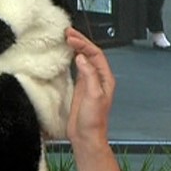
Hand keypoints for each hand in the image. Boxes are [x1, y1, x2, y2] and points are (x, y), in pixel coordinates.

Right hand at [65, 27, 114, 149]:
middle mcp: (98, 78)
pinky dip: (71, 59)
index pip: (96, 54)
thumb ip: (88, 75)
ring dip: (75, 48)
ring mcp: (89, 82)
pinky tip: (65, 55)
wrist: (86, 137)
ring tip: (66, 38)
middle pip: (90, 54)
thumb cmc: (93, 121)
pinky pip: (76, 68)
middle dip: (80, 41)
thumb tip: (81, 58)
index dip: (84, 44)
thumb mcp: (93, 96)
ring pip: (83, 59)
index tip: (71, 38)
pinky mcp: (80, 88)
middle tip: (67, 33)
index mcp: (105, 78)